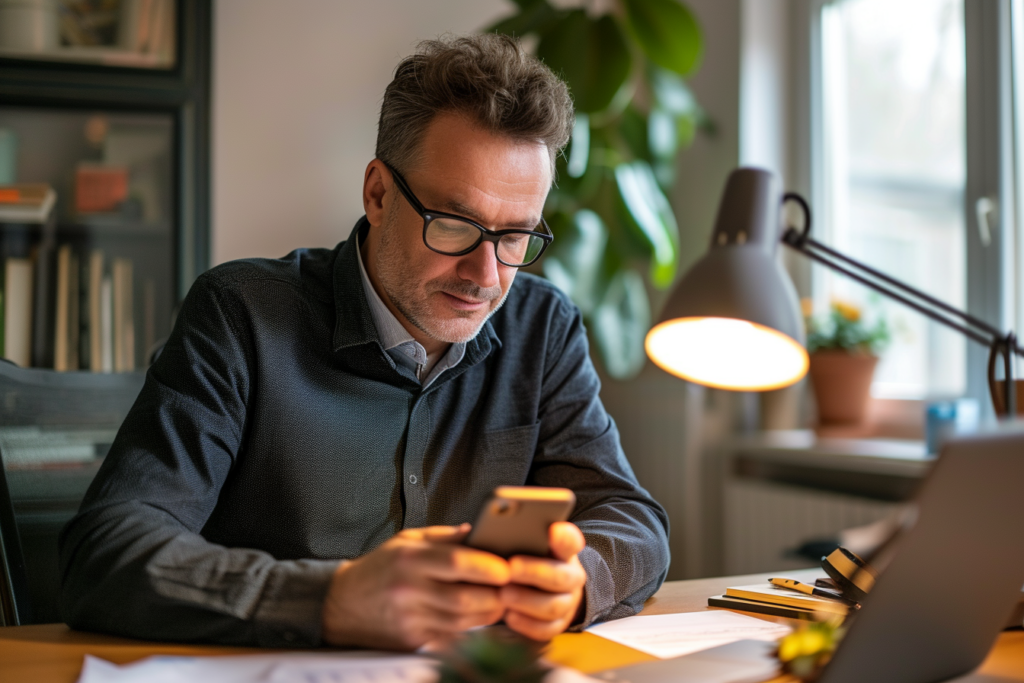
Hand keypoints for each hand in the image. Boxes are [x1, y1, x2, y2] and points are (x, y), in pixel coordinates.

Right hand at [321, 525, 509, 649]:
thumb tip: (476, 531)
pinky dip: (469, 630)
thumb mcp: (406, 541)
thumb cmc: (379, 568)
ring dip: (487, 615)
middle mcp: (410, 590)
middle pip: (465, 597)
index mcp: (410, 559)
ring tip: (498, 602)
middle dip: (495, 595)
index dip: (487, 566)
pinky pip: (450, 638)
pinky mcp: (411, 640)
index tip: (506, 567)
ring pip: (462, 621)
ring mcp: (410, 618)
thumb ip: (443, 536)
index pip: (457, 562)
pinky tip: (476, 619)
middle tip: (510, 589)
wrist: (341, 604)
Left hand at [500, 521, 586, 640]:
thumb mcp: (527, 545)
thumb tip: (496, 528)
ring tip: (503, 594)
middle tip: (510, 569)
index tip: (552, 531)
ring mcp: (568, 602)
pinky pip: (546, 629)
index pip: (570, 541)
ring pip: (553, 606)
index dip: (563, 537)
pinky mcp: (558, 624)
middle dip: (533, 572)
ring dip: (526, 600)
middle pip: (559, 576)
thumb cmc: (527, 560)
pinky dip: (526, 623)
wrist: (541, 588)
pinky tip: (508, 616)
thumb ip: (520, 535)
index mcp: (564, 552)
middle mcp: (572, 576)